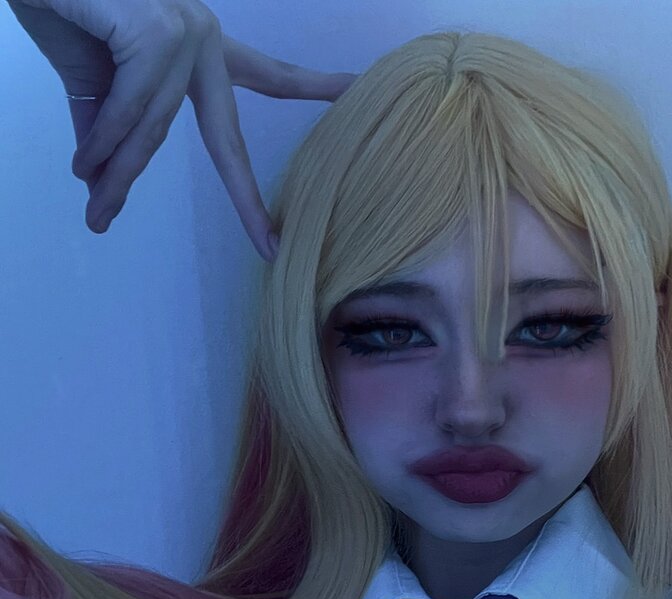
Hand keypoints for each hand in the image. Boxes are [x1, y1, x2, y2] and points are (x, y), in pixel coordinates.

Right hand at [7, 0, 357, 261]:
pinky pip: (133, 110)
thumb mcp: (92, 81)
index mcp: (197, 45)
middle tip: (268, 247)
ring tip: (97, 209)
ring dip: (119, 172)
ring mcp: (185, 32)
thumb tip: (102, 183)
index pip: (264, 76)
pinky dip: (105, 139)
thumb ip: (110, 128)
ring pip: (157, 130)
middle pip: (227, 136)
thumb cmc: (62, 6)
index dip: (309, 86)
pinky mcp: (158, 32)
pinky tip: (85, 163)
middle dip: (247, 198)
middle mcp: (202, 38)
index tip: (355, 90)